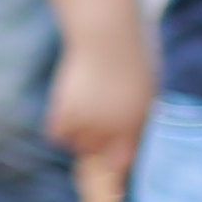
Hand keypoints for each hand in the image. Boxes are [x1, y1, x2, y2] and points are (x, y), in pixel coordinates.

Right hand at [44, 17, 152, 166]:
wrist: (107, 39)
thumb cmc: (130, 63)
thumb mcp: (144, 95)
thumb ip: (136, 121)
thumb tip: (126, 141)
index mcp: (134, 125)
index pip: (120, 161)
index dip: (114, 160)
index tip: (110, 154)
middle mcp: (110, 129)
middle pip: (95, 153)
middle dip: (95, 144)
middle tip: (94, 127)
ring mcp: (87, 120)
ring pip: (75, 145)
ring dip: (77, 135)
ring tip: (82, 116)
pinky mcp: (65, 110)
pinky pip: (57, 134)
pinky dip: (60, 128)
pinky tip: (67, 114)